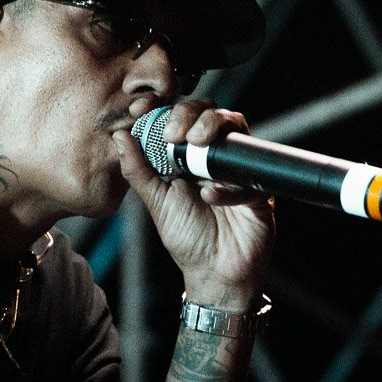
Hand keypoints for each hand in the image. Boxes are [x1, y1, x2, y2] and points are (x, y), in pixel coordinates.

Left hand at [113, 99, 274, 311]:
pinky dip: (228, 186)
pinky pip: (249, 180)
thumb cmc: (188, 236)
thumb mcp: (156, 201)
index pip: (185, 115)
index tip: (145, 113)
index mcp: (193, 155)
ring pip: (238, 132)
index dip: (168, 108)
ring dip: (214, 132)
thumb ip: (138, 170)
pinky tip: (209, 195)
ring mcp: (241, 172)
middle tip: (174, 134)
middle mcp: (218, 157)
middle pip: (214, 113)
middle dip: (193, 115)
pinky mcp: (260, 194)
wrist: (214, 273)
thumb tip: (120, 136)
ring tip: (194, 145)